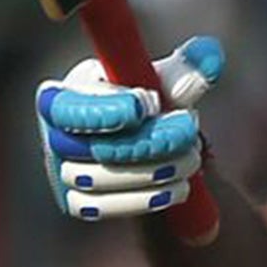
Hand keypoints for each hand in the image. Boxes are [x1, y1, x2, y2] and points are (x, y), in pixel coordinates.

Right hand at [37, 37, 223, 220]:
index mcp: (68, 92)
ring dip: (150, 172)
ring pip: (95, 179)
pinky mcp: (76, 201)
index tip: (150, 104)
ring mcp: (61, 170)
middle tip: (190, 132)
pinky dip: (141, 200)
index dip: (105, 109)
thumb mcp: (170, 80)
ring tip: (192, 159)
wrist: (157, 146)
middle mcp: (56, 133)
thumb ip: (187, 69)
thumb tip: (210, 57)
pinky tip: (177, 188)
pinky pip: (97, 208)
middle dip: (145, 142)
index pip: (67, 105)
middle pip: (87, 147)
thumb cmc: (158, 100)